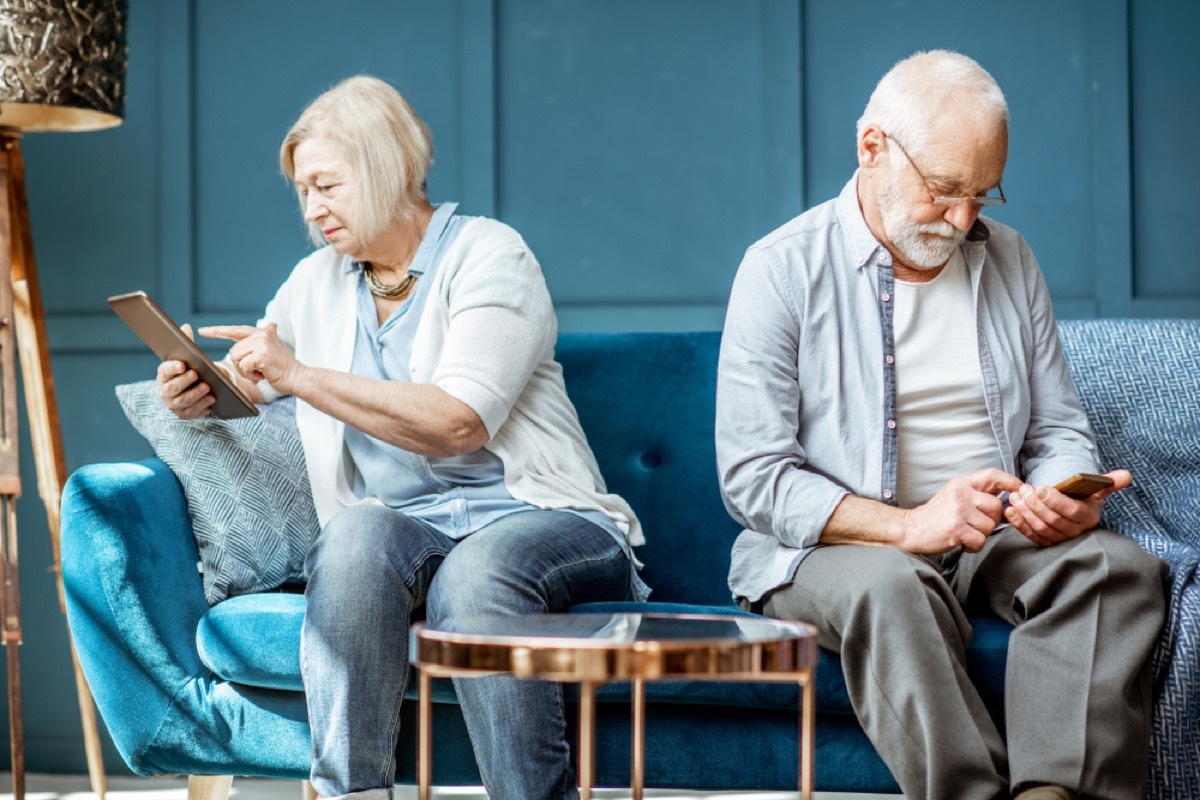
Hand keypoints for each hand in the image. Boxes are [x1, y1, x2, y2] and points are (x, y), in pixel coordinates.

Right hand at [156, 323, 215, 418]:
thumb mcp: (189, 357)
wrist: (195, 388)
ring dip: (195, 394)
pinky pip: (192, 412)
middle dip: (184, 382)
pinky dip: (202, 407)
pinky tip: (212, 400)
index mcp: (164, 374)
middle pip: (172, 388)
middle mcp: (165, 390)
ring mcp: (174, 404)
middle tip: (196, 375)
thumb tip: (186, 326)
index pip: (165, 370)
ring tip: (208, 388)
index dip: (173, 368)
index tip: (183, 365)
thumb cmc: (191, 369)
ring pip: (183, 401)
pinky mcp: (184, 414)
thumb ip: (187, 343)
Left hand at [200, 323, 300, 392]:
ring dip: (245, 371)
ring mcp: (262, 343)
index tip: (202, 331)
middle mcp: (261, 334)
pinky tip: (263, 376)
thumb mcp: (272, 349)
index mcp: (262, 332)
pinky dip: (250, 375)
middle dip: (241, 365)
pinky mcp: (262, 355)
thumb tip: (272, 324)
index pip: (235, 330)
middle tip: (257, 371)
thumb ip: (264, 340)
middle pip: (233, 351)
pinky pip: (243, 366)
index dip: (217, 331)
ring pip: (236, 359)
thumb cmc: (283, 368)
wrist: (298, 377)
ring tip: (261, 372)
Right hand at [899, 468, 1022, 553]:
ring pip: (990, 526)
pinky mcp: (956, 529)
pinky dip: (974, 546)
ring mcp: (958, 511)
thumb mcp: (955, 495)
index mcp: (962, 483)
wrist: (910, 529)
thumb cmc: (936, 516)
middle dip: (992, 520)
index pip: (992, 476)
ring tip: (965, 533)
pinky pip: (981, 540)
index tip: (1022, 489)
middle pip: (997, 507)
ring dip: (981, 534)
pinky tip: (962, 542)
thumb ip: (978, 494)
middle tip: (975, 524)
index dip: (1010, 482)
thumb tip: (1009, 499)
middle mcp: (961, 494)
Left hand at [1004, 469, 1130, 546]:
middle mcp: (1076, 532)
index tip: (1040, 487)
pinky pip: (1031, 536)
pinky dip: (1019, 524)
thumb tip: (1126, 475)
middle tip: (1023, 489)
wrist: (1072, 509)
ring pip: (1040, 528)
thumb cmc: (1083, 497)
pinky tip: (1010, 511)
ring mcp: (1060, 539)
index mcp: (1089, 517)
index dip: (1055, 501)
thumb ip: (1109, 482)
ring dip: (1025, 512)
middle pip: (1053, 520)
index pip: (1071, 511)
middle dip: (1035, 504)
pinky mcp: (1046, 543)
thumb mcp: (1096, 488)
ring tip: (1015, 497)